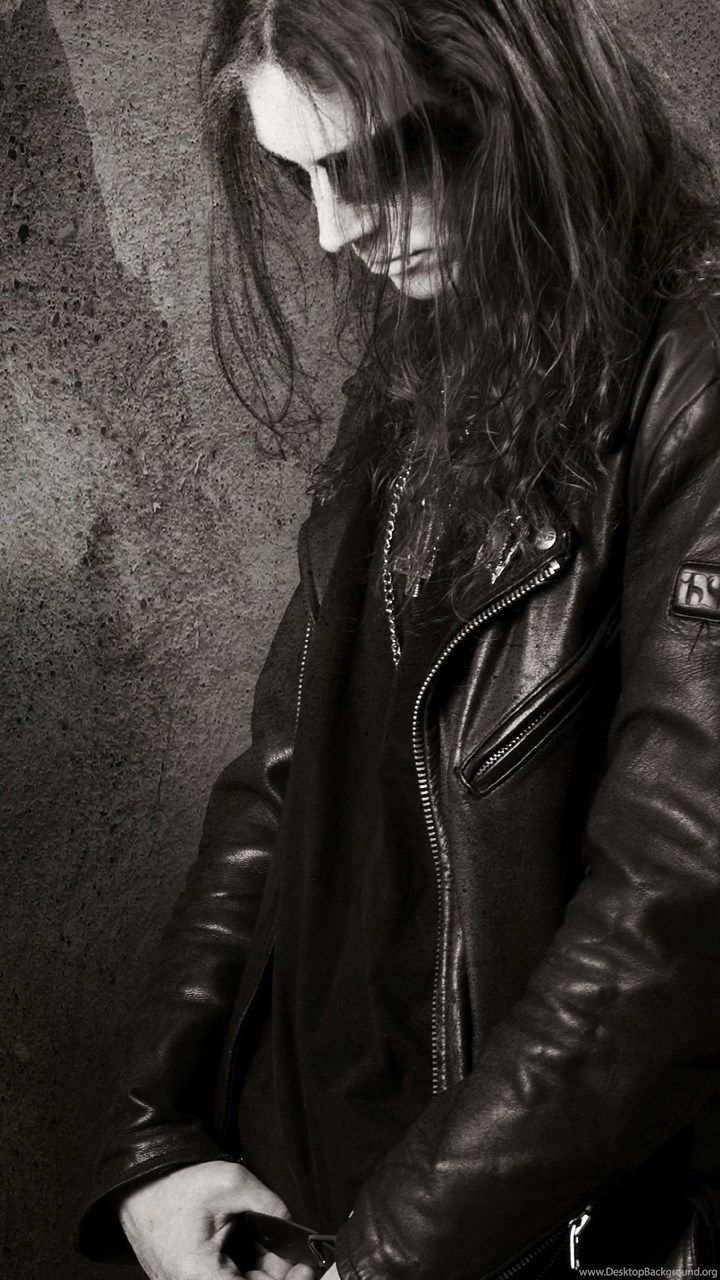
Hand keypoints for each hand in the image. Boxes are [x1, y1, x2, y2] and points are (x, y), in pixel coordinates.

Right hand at [114, 1159, 314, 1279]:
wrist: (142, 1183)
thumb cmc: (179, 1183)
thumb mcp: (234, 1184)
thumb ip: (272, 1209)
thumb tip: (296, 1233)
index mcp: (200, 1274)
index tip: (307, 1268)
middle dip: (276, 1274)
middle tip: (296, 1254)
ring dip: (261, 1272)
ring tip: (270, 1243)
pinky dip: (245, 1269)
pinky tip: (256, 1249)